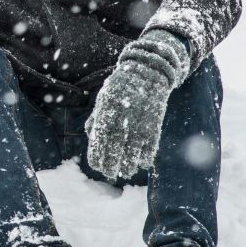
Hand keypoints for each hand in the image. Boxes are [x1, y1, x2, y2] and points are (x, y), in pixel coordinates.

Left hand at [86, 29, 191, 180]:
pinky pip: (150, 147)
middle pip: (115, 150)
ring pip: (133, 153)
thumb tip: (91, 138)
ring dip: (128, 165)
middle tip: (110, 174)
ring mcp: (140, 123)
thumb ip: (97, 118)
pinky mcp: (155, 125)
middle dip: (111, 165)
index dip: (97, 156)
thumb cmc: (121, 88)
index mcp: (106, 112)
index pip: (99, 141)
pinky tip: (141, 164)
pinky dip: (145, 158)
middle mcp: (122, 119)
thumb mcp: (104, 99)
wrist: (148, 72)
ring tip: (124, 172)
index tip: (96, 166)